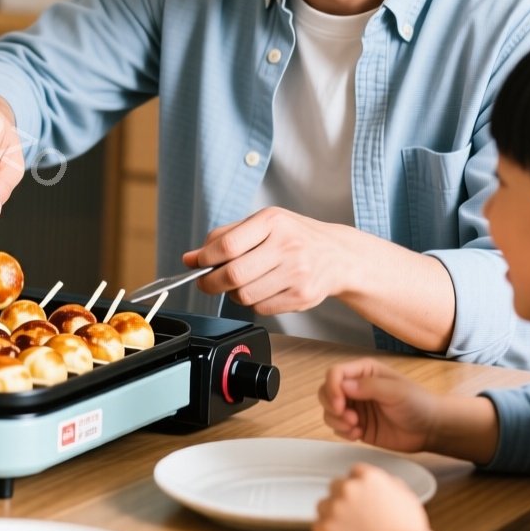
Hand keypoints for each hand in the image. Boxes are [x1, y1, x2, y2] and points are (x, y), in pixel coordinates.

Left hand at [184, 206, 356, 313]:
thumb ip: (225, 237)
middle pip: (233, 275)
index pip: (228, 245)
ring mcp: (297, 273)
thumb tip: (190, 258)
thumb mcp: (264, 223)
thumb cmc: (295, 237)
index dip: (204, 258)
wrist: (338, 256)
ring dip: (233, 294)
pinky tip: (262, 290)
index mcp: (273, 222)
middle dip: (210, 282)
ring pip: (244, 296)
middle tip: (206, 282)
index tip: (195, 263)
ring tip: (239, 283)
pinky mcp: (302, 297)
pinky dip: (253, 303)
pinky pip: (261, 308)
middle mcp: (287, 246)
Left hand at [313, 463, 438, 530]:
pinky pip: (319, 526)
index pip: (354, 473)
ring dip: (333, 514)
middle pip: (336, 486)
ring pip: (324, 505)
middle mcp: (347, 487)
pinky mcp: (323, 526)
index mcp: (367, 476)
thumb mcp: (406, 498)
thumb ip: (389, 485)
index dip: (360, 488)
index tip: (363, 499)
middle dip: (344, 499)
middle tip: (357, 517)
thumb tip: (384, 483)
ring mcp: (333, 506)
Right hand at [319, 358, 436, 452]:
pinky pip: (337, 428)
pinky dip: (342, 432)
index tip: (339, 405)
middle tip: (349, 419)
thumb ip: (369, 386)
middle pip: (326, 391)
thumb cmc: (418, 403)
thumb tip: (342, 386)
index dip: (332, 388)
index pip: (335, 373)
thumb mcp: (396, 391)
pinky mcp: (357, 426)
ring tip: (355, 428)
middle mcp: (356, 388)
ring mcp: (355, 408)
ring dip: (336, 421)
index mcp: (365, 372)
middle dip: (331, 406)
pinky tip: (358, 435)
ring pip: (328, 411)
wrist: (430, 429)